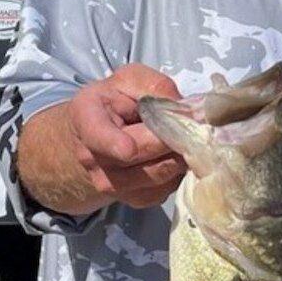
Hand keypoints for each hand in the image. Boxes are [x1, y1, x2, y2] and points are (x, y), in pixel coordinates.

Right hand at [67, 63, 187, 208]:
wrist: (97, 138)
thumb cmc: (115, 102)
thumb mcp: (129, 81)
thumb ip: (154, 86)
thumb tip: (184, 108)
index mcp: (86, 118)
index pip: (97, 135)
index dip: (113, 143)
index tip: (128, 149)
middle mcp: (92, 157)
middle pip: (142, 153)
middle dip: (172, 136)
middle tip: (195, 123)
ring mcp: (111, 184)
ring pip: (161, 172)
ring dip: (181, 154)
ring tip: (185, 136)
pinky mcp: (135, 200)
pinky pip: (168, 188)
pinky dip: (179, 171)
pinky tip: (176, 154)